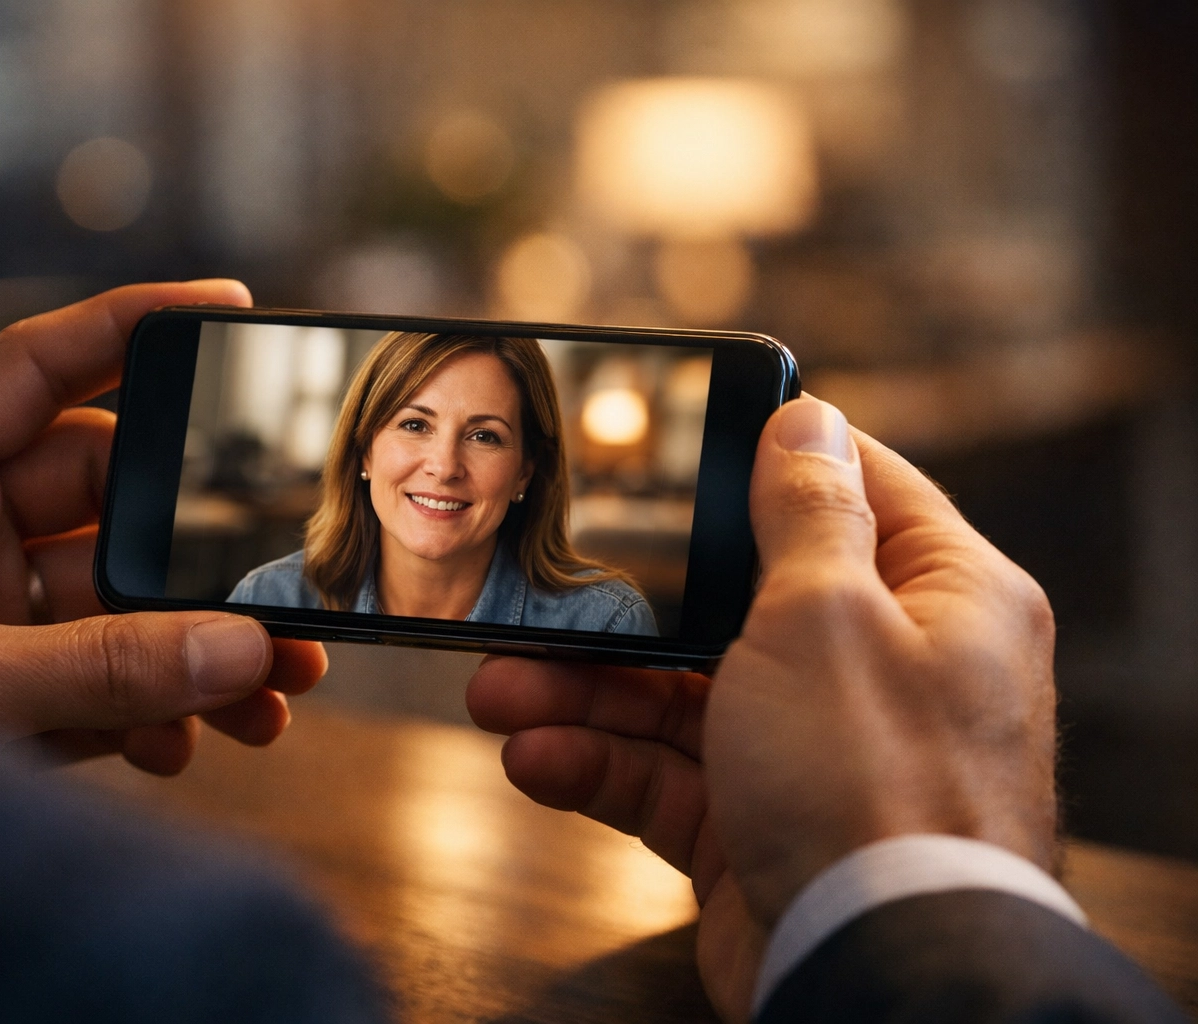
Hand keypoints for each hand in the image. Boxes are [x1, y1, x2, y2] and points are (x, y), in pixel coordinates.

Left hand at [0, 281, 328, 775]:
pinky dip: (152, 709)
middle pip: (109, 496)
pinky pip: (102, 673)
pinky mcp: (2, 686)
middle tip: (280, 590)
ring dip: (197, 645)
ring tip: (275, 694)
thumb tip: (242, 649)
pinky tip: (185, 745)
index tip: (226, 305)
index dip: (130, 324)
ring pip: (120, 598)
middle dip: (203, 547)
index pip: (34, 368)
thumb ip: (104, 669)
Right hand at [466, 397, 1057, 1021]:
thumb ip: (807, 510)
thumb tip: (808, 417)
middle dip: (627, 608)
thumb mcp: (828, 613)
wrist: (874, 971)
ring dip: (585, 695)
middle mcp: (885, 670)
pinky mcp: (761, 827)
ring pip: (683, 697)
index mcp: (941, 598)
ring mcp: (819, 753)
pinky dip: (601, 768)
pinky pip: (669, 779)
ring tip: (497, 692)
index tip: (687, 439)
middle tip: (541, 594)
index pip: (855, 491)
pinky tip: (535, 759)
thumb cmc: (876, 784)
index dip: (769, 459)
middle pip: (735, 604)